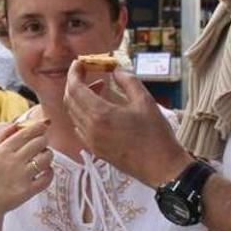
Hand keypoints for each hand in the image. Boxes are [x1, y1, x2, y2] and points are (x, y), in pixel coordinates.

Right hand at [0, 119, 54, 215]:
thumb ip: (2, 136)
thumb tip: (16, 122)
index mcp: (2, 150)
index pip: (26, 132)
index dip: (39, 127)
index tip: (43, 126)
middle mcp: (13, 161)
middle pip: (39, 143)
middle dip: (43, 142)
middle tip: (41, 145)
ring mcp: (22, 176)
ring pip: (46, 159)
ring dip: (48, 156)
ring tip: (43, 158)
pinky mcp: (28, 190)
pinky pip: (47, 178)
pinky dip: (49, 173)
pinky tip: (45, 172)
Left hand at [64, 64, 191, 186]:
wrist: (161, 168)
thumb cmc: (156, 135)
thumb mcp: (145, 101)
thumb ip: (128, 81)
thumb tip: (116, 69)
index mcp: (100, 114)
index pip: (75, 88)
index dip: (74, 73)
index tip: (79, 62)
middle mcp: (90, 128)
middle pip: (70, 100)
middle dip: (74, 83)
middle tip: (87, 72)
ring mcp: (90, 141)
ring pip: (73, 113)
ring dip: (79, 97)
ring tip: (99, 88)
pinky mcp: (94, 149)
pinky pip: (79, 126)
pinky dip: (82, 112)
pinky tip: (99, 108)